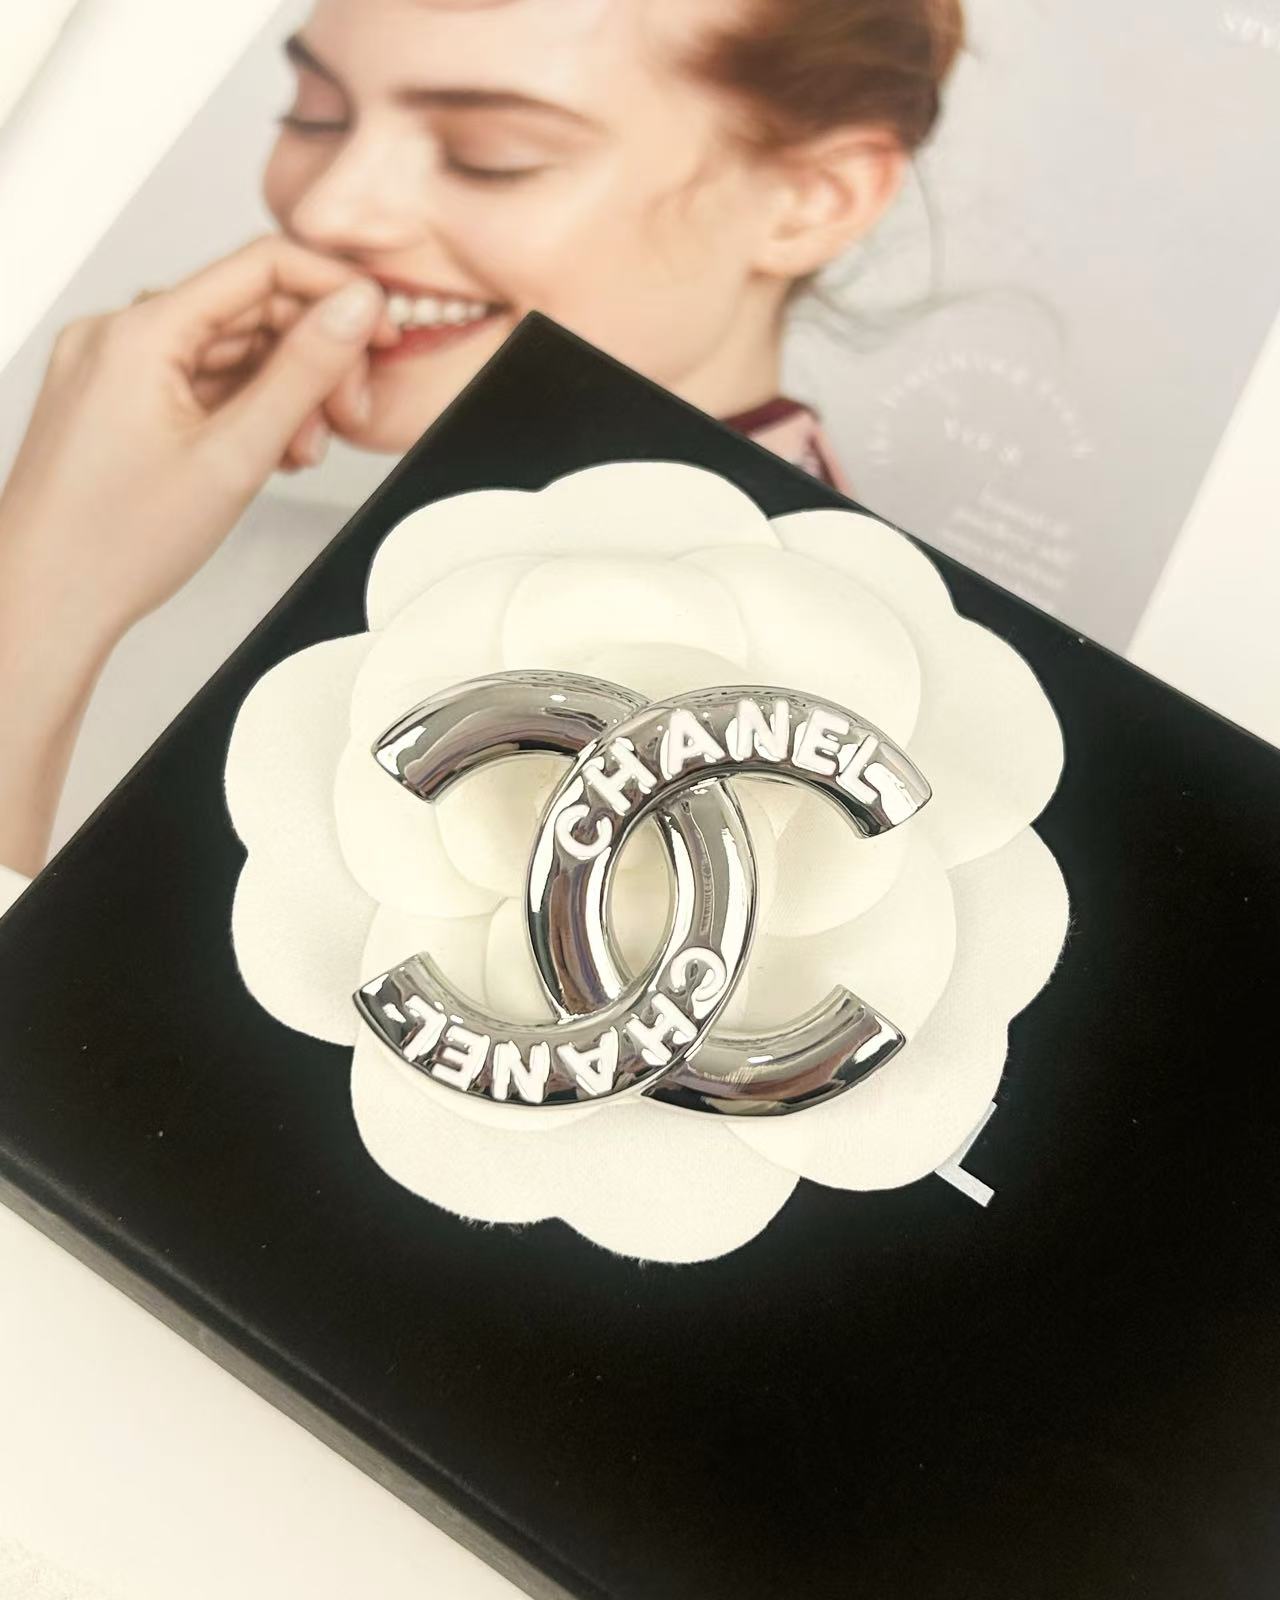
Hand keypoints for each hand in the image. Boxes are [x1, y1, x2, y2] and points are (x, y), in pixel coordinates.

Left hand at [0, 235, 389, 876]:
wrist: (47, 600)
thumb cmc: (113, 544)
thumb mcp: (235, 455)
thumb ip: (304, 373)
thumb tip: (354, 310)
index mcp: (139, 332)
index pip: (260, 268)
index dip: (333, 291)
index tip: (379, 325)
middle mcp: (117, 336)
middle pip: (246, 312)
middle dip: (310, 359)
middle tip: (348, 411)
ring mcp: (112, 368)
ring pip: (226, 352)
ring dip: (281, 393)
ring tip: (300, 452)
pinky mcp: (114, 400)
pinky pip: (197, 382)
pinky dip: (242, 411)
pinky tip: (265, 451)